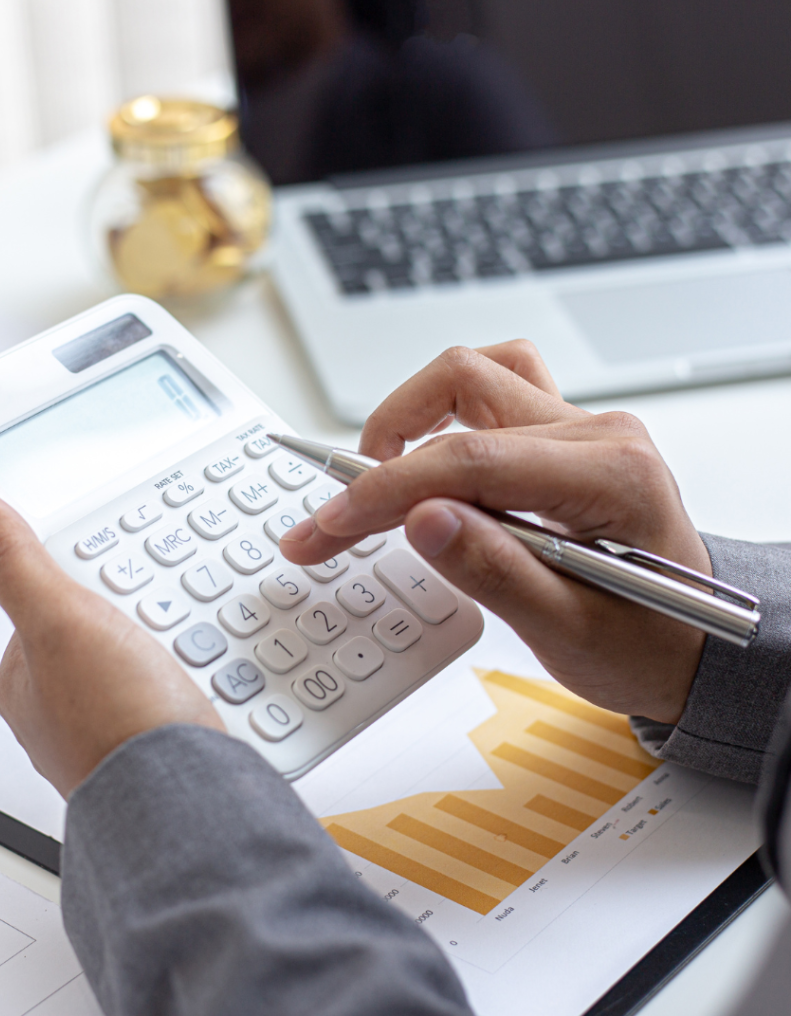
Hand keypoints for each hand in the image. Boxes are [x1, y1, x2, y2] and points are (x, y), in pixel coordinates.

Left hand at [0, 490, 223, 797]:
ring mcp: (104, 729)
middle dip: (133, 615)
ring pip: (137, 661)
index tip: (112, 578)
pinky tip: (196, 680)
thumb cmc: (113, 722)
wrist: (181, 796)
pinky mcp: (148, 744)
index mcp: (20, 680)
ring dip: (166, 648)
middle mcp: (56, 710)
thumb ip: (14, 564)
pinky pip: (167, 692)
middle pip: (96, 629)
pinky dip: (185, 680)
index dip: (84, 578)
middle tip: (155, 617)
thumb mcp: (58, 620)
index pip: (46, 600)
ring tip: (182, 649)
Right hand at [280, 341, 710, 724]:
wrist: (689, 645)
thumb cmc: (646, 643)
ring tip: (373, 476)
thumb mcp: (570, 633)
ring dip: (410, 417)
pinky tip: (421, 458)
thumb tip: (420, 518)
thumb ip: (495, 572)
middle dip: (380, 457)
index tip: (331, 526)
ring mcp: (577, 426)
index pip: (471, 458)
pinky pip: (489, 391)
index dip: (387, 490)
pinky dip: (440, 417)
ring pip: (472, 375)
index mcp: (610, 473)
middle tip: (336, 518)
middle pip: (462, 394)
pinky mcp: (556, 437)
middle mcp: (595, 432)